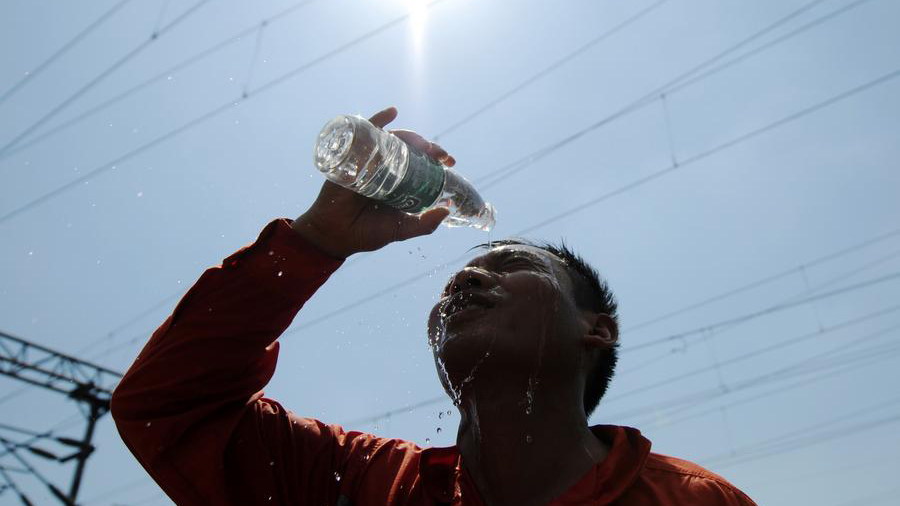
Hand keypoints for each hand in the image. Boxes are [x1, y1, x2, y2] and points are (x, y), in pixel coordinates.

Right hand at [292, 107, 452, 258]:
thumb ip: (425, 224)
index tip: (450, 161)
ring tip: (423, 144)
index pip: (420, 163)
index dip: (436, 159)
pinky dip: (379, 120)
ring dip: (411, 136)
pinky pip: (365, 133)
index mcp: (399, 182)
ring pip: (393, 140)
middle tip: (440, 154)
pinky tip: (392, 112)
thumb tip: (448, 210)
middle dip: (427, 147)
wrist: (336, 235)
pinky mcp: (353, 157)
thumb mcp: (401, 229)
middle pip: (409, 148)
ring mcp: (370, 161)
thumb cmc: (367, 233)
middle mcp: (386, 168)